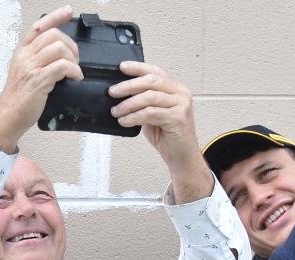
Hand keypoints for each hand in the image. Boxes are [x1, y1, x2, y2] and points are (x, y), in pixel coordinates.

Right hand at [0, 5, 82, 152]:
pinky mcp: (38, 81)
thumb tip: (58, 57)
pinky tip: (76, 78)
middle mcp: (25, 57)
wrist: (7, 119)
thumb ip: (37, 62)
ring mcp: (31, 68)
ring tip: (75, 71)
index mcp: (22, 53)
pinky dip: (74, 71)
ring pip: (58, 48)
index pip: (38, 27)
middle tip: (75, 59)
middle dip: (70, 44)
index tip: (68, 11)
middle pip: (52, 35)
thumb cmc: (17, 101)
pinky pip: (62, 66)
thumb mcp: (24, 74)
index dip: (55, 17)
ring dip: (73, 58)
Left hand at [109, 61, 211, 201]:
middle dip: (128, 85)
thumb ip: (143, 102)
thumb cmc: (167, 136)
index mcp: (175, 89)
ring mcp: (182, 105)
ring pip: (149, 97)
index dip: (138, 68)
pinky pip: (150, 113)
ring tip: (116, 111)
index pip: (155, 72)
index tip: (121, 67)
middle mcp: (181, 93)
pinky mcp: (178, 118)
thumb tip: (120, 94)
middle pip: (151, 81)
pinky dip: (134, 116)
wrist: (182, 157)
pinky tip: (125, 121)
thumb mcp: (152, 114)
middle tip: (112, 92)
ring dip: (128, 103)